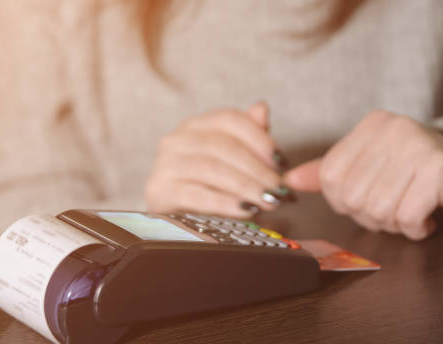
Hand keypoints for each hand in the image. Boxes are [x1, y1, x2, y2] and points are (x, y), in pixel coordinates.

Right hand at [145, 102, 290, 216]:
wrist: (174, 217)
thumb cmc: (208, 186)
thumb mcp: (234, 162)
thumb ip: (249, 136)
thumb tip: (261, 108)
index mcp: (196, 125)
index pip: (230, 119)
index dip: (260, 139)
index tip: (282, 163)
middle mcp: (177, 139)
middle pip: (223, 145)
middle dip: (258, 169)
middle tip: (280, 190)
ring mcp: (165, 163)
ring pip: (212, 168)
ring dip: (246, 186)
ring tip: (268, 201)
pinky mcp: (159, 190)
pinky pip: (196, 194)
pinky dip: (225, 203)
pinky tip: (246, 211)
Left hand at [285, 110, 442, 239]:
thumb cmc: (424, 174)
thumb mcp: (374, 167)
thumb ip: (331, 173)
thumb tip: (287, 181)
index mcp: (370, 126)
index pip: (330, 177)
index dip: (345, 202)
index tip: (370, 199)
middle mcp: (391, 129)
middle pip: (353, 197)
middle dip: (373, 216)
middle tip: (397, 208)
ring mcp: (416, 145)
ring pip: (378, 209)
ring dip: (395, 223)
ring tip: (413, 209)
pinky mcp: (438, 168)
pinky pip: (407, 217)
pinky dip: (416, 227)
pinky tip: (429, 214)